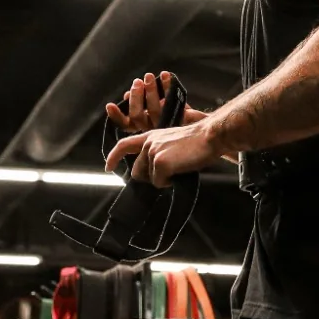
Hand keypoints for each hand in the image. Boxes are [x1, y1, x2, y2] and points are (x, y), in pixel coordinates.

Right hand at [104, 71, 180, 135]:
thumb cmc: (168, 112)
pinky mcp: (179, 118)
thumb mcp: (150, 107)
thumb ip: (138, 102)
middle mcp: (151, 129)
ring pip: (154, 110)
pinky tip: (166, 74)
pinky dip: (167, 86)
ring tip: (148, 76)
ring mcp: (165, 125)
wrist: (196, 123)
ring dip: (150, 90)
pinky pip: (172, 101)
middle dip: (136, 97)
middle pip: (138, 116)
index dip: (116, 116)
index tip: (110, 105)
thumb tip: (127, 95)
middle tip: (137, 82)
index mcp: (141, 128)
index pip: (125, 125)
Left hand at [106, 121, 222, 187]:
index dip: (114, 157)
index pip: (124, 145)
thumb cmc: (197, 140)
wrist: (210, 136)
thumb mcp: (171, 140)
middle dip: (149, 178)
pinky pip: (159, 183)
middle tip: (166, 176)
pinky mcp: (160, 163)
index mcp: (150, 136)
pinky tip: (179, 172)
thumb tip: (153, 170)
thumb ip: (158, 151)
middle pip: (137, 171)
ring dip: (162, 179)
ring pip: (149, 178)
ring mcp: (153, 153)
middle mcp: (148, 143)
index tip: (108, 167)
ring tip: (178, 169)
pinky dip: (169, 182)